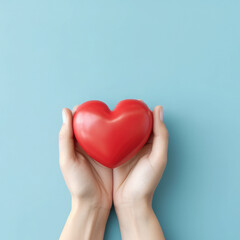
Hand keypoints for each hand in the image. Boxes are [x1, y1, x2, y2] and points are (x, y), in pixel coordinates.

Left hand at [59, 107, 111, 239]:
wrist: (94, 204)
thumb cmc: (78, 184)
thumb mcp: (67, 160)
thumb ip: (65, 137)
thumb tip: (66, 111)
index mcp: (76, 144)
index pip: (79, 122)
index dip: (84, 111)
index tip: (92, 103)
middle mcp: (89, 144)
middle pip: (96, 124)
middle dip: (103, 114)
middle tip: (113, 105)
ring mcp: (102, 150)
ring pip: (108, 131)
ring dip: (114, 122)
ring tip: (122, 112)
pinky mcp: (113, 155)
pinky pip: (117, 141)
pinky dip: (121, 133)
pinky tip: (128, 128)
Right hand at [113, 105, 168, 239]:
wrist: (130, 202)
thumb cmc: (146, 182)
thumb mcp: (158, 158)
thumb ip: (161, 134)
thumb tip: (158, 109)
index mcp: (149, 143)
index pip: (147, 122)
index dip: (141, 111)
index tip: (135, 101)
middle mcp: (137, 144)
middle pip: (131, 124)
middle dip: (125, 114)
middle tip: (117, 104)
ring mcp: (124, 149)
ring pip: (120, 130)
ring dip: (114, 121)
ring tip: (106, 111)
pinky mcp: (113, 155)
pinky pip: (110, 140)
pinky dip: (106, 132)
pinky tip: (99, 126)